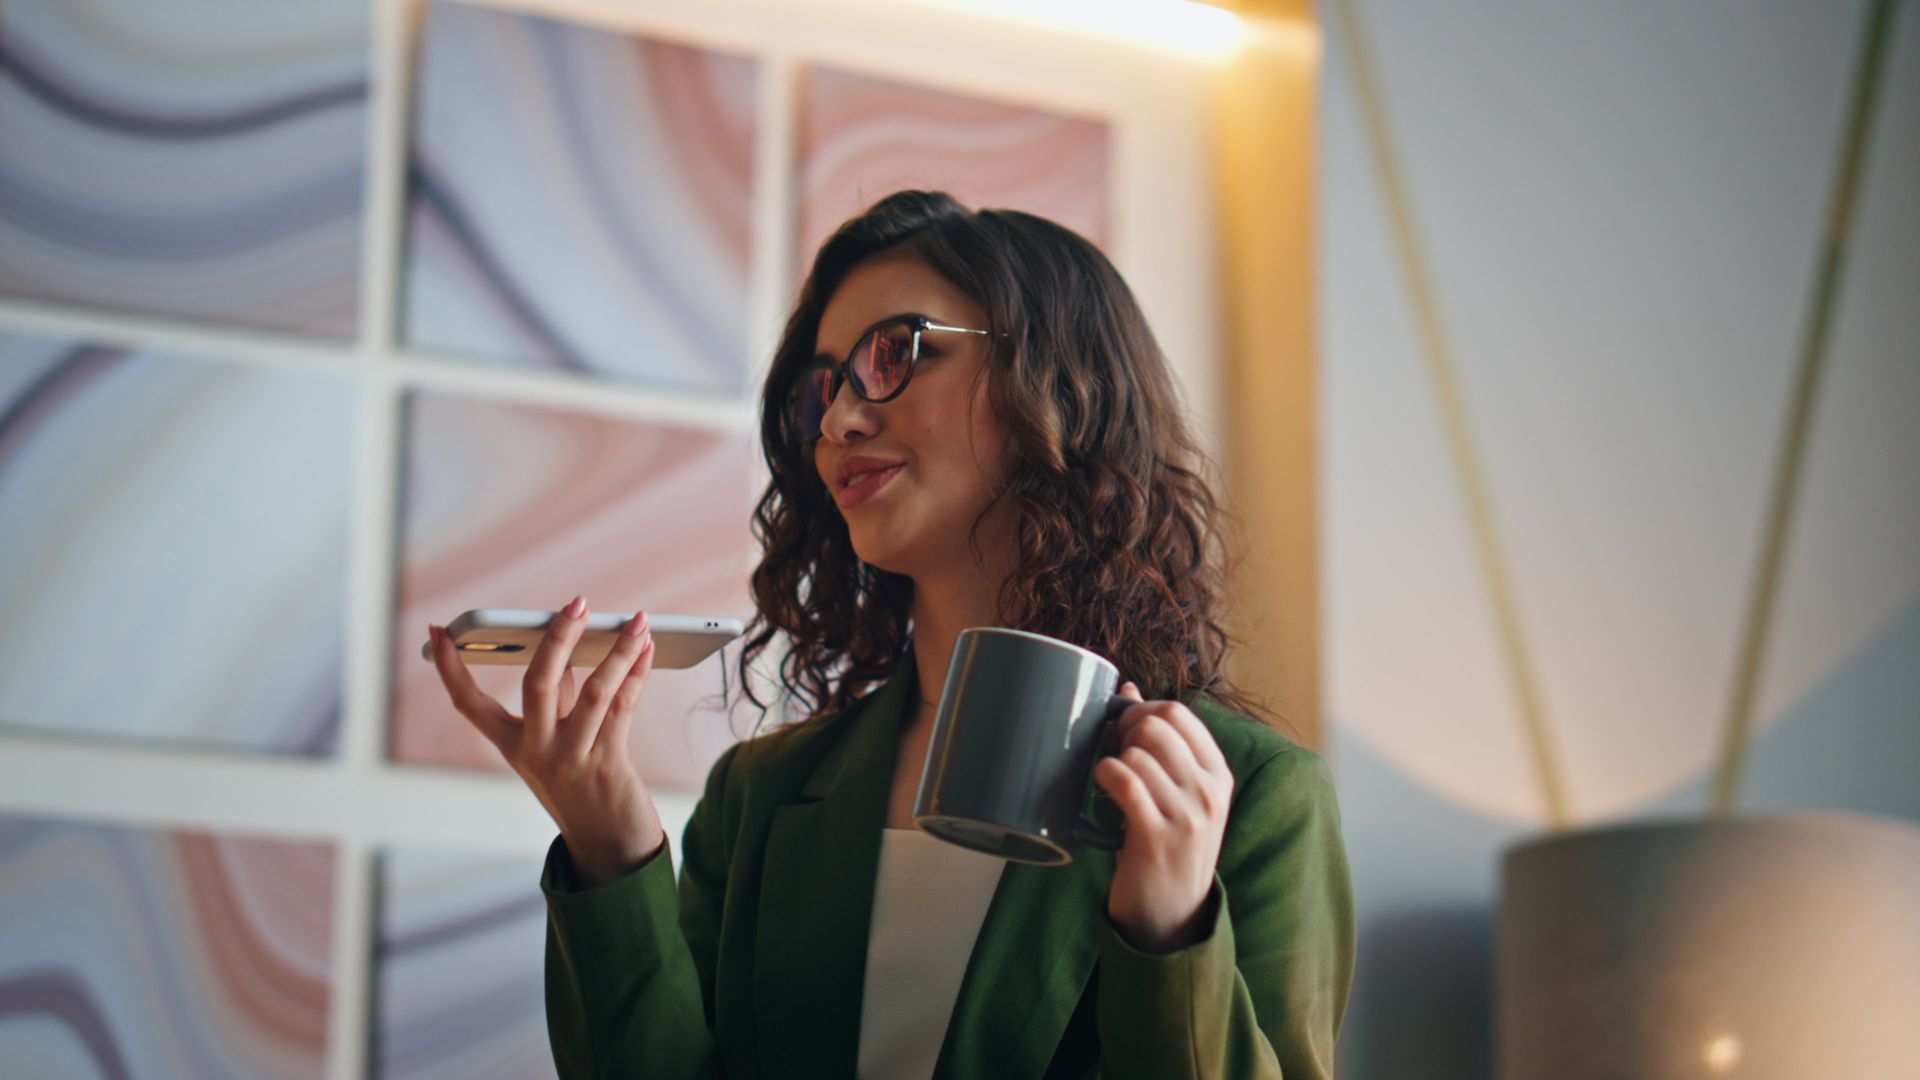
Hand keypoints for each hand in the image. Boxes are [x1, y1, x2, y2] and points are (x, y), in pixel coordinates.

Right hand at [426, 595, 665, 886]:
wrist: (608, 847)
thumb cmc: (581, 787)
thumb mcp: (556, 747)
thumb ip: (560, 701)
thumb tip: (570, 650)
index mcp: (513, 747)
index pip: (470, 704)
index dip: (450, 670)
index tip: (439, 633)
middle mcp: (536, 753)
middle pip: (537, 683)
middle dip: (557, 638)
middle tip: (576, 602)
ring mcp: (571, 761)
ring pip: (595, 691)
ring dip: (618, 650)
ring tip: (637, 620)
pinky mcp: (607, 766)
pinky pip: (624, 708)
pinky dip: (637, 673)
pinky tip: (646, 650)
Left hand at [1091, 681, 1233, 952]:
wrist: (1172, 915)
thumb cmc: (1170, 846)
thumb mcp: (1182, 795)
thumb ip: (1162, 744)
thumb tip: (1129, 689)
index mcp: (1219, 775)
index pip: (1180, 713)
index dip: (1143, 710)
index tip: (1125, 730)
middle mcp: (1208, 792)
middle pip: (1155, 725)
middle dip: (1123, 731)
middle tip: (1113, 754)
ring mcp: (1186, 815)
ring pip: (1136, 752)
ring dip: (1112, 760)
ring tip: (1112, 782)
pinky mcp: (1155, 836)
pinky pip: (1124, 781)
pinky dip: (1105, 776)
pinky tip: (1103, 788)